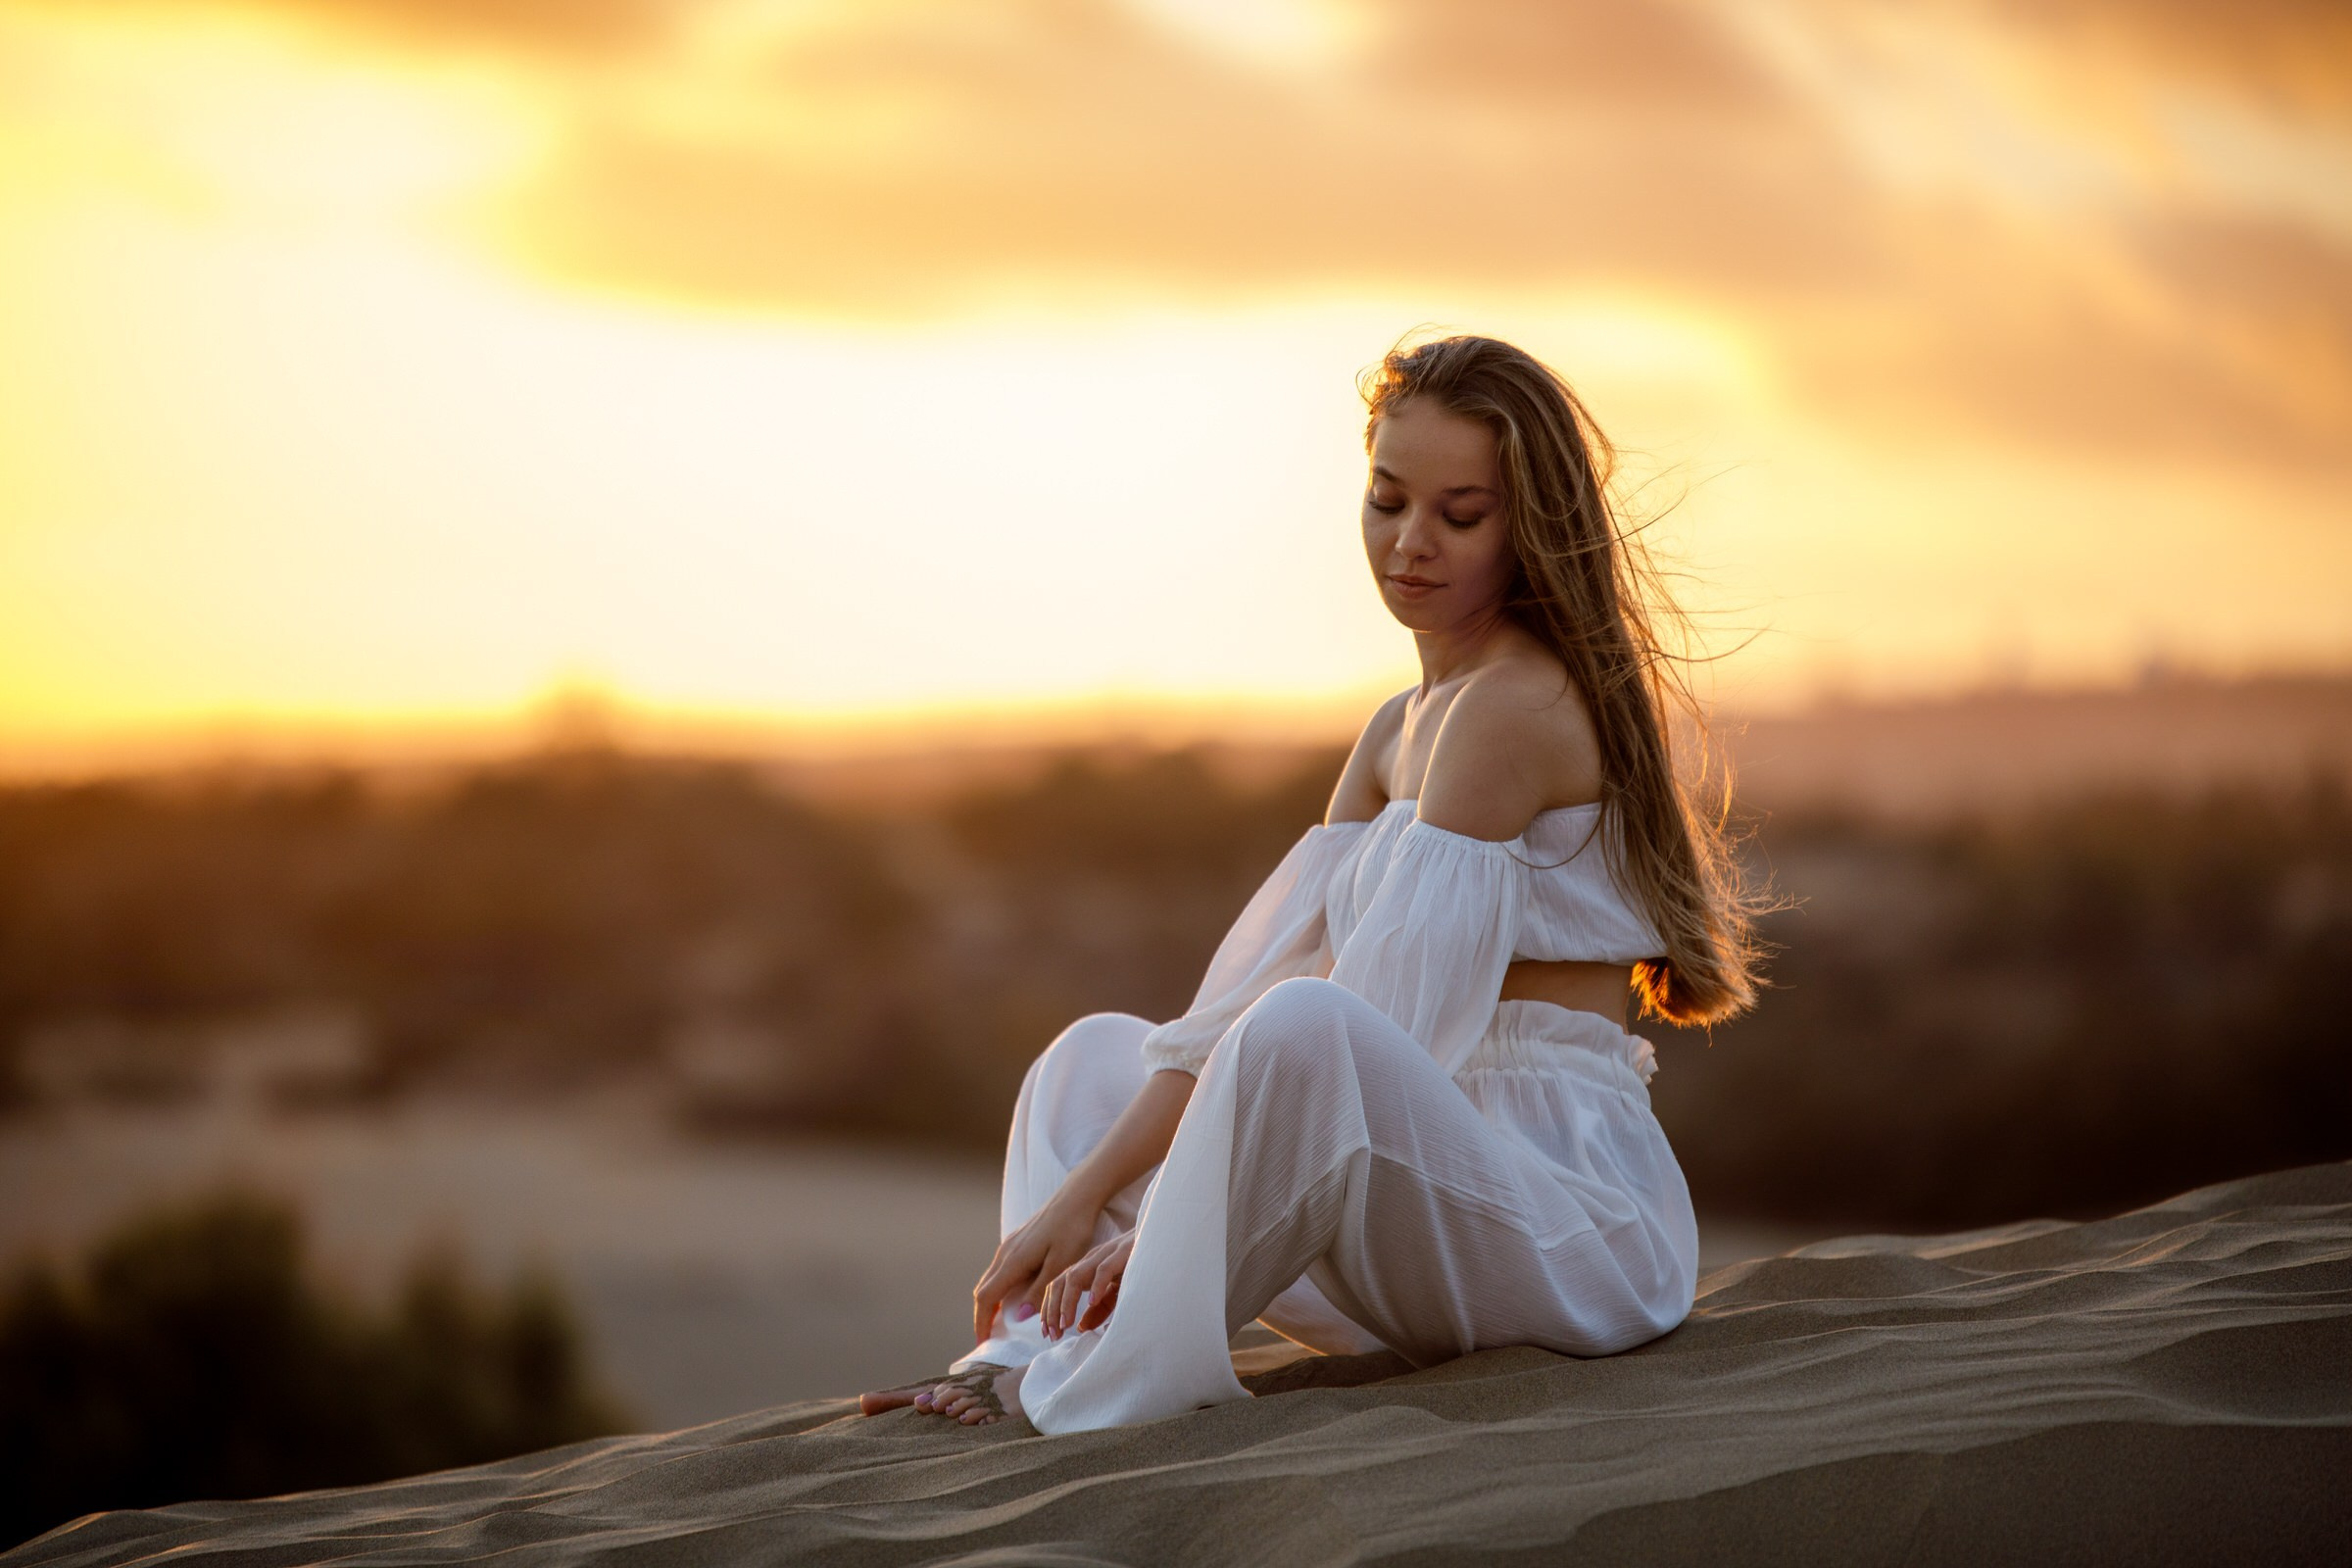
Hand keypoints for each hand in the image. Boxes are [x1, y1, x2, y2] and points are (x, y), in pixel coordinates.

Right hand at [971, 1190, 1105, 1344]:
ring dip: (990, 1302)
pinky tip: (1011, 1295)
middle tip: (989, 1338)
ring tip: (998, 1322)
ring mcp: (1010, 1244)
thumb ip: (1039, 1290)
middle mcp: (1006, 1252)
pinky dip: (999, 1288)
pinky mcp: (1018, 1240)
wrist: (1077, 1196)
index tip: (982, 1342)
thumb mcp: (1061, 1264)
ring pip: (991, 1278)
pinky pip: (1000, 1269)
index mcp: (1013, 1261)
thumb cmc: (1073, 1229)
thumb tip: (1018, 1316)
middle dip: (983, 1315)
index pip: (986, 1297)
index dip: (981, 1322)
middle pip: (983, 1289)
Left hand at [1040, 1227, 1135, 1338]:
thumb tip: (1081, 1327)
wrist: (1163, 1241)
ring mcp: (1106, 1255)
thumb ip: (1099, 1309)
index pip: (1057, 1288)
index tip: (1048, 1333)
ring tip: (1066, 1324)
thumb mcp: (1117, 1292)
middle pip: (1059, 1283)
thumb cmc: (1141, 1265)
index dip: (1049, 1310)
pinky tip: (1093, 1302)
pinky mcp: (1124, 1252)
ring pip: (1074, 1276)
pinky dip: (1096, 1286)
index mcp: (1087, 1268)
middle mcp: (1091, 1260)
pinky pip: (1104, 1269)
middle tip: (1053, 1334)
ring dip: (1066, 1302)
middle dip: (1051, 1310)